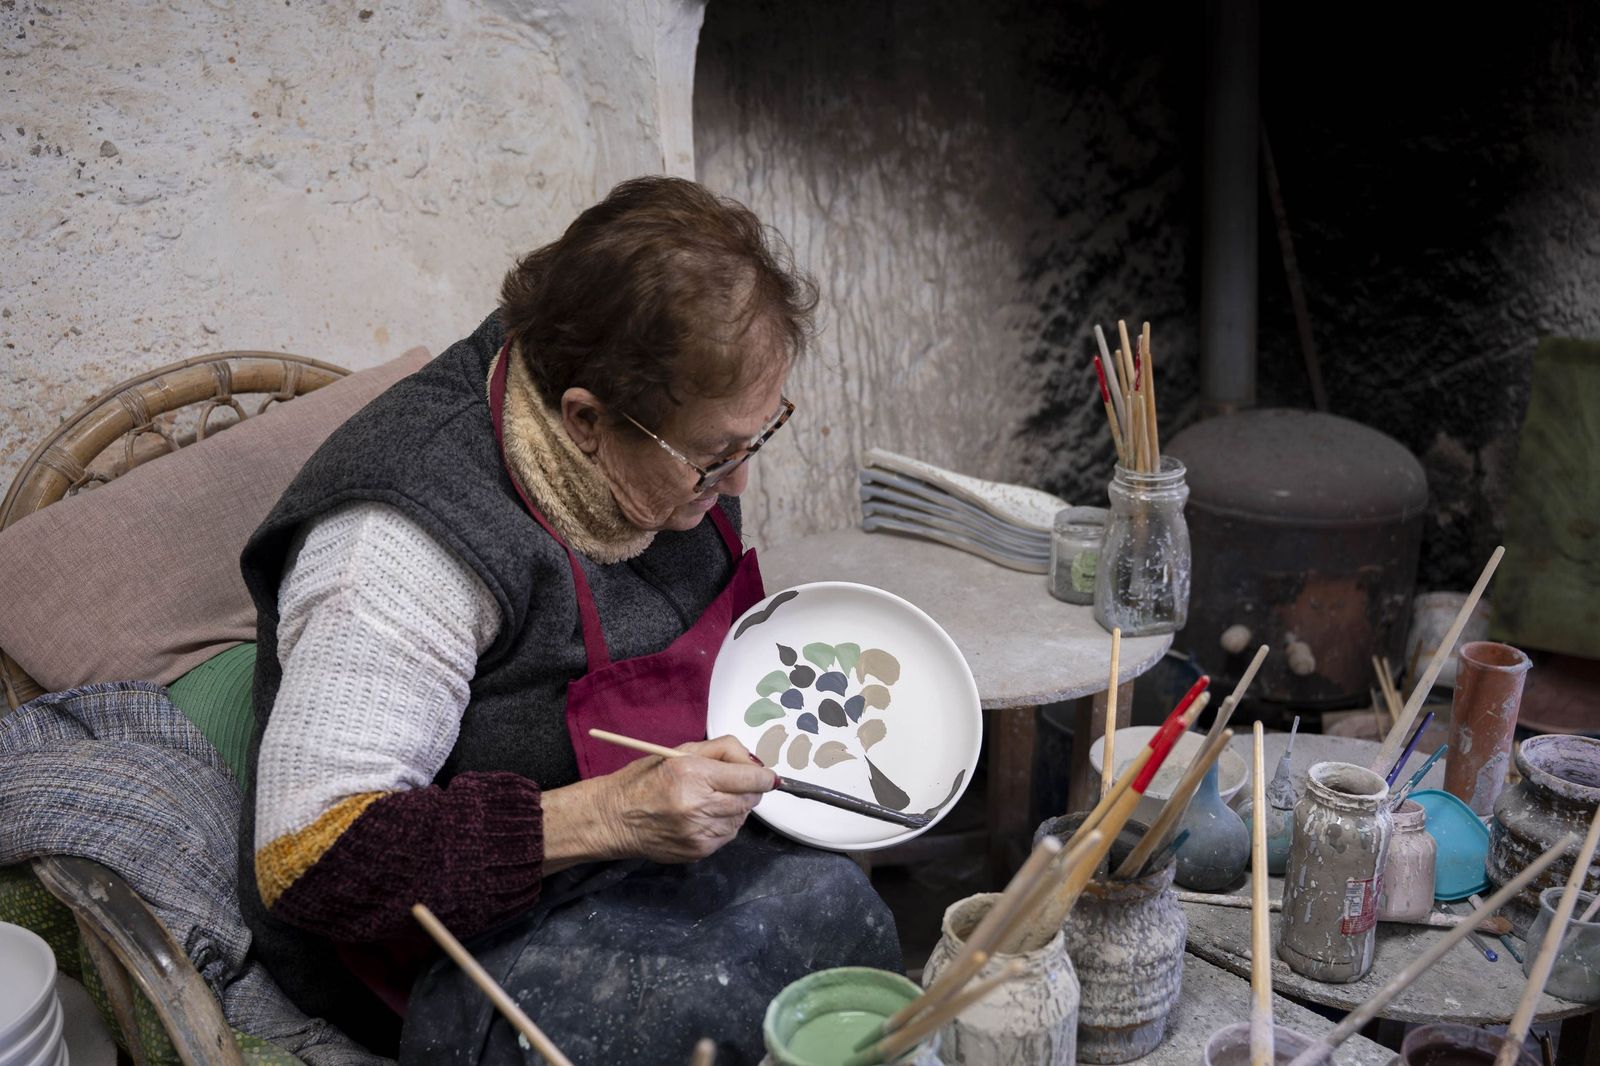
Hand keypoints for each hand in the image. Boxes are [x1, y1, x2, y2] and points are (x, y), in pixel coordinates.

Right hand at [598, 735, 776, 862]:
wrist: (614, 819)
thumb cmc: (644, 781)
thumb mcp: (680, 752)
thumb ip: (722, 751)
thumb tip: (756, 764)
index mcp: (692, 774)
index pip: (749, 778)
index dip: (764, 776)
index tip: (768, 776)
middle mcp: (698, 806)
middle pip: (750, 799)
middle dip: (749, 789)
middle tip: (734, 783)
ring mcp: (699, 833)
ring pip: (741, 818)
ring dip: (736, 807)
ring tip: (711, 799)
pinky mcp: (698, 851)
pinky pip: (728, 834)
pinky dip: (724, 823)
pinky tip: (703, 815)